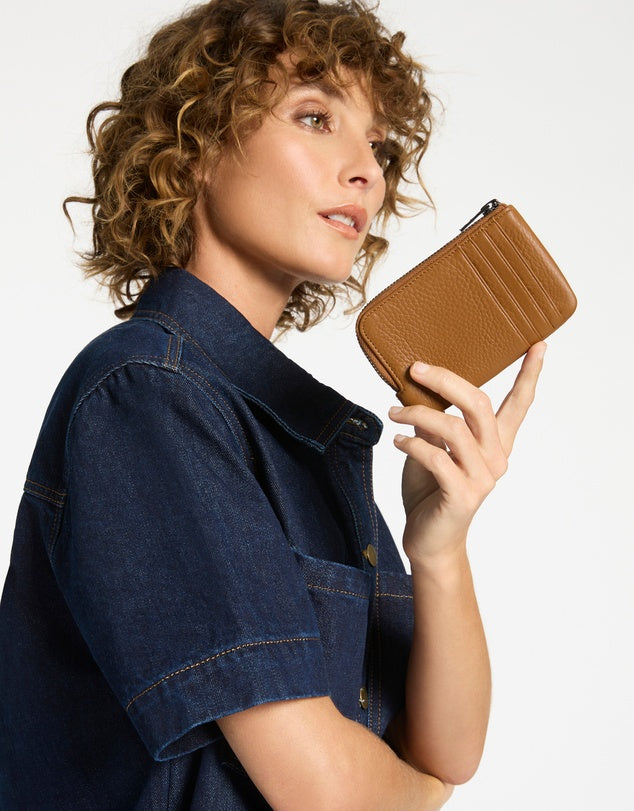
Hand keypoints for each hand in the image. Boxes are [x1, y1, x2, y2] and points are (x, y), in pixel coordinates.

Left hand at [388, 343, 546, 565]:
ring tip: (394, 414)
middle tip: (415, 369)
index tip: (538, 345)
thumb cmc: (430, 491)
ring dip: (417, 414)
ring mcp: (482, 478)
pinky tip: (398, 441)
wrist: (429, 541)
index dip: (529, 375)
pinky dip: (412, 444)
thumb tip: (421, 387)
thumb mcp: (433, 448)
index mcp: (494, 444)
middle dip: (445, 380)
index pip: (519, 405)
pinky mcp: (463, 495)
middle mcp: (495, 458)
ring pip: (453, 428)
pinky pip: (436, 457)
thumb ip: (435, 423)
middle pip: (478, 404)